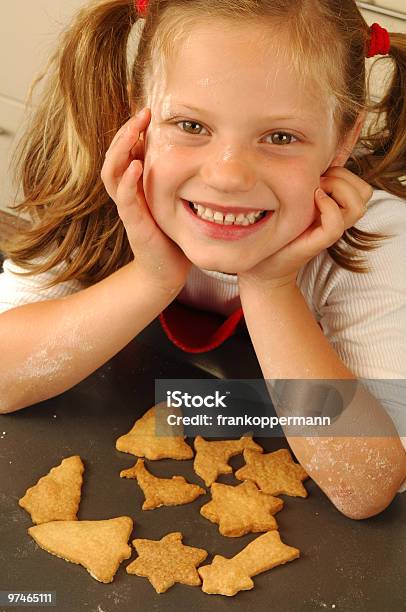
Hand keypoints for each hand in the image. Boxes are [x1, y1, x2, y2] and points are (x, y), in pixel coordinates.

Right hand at [101, 108, 191, 293]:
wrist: (168, 269)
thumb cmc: (173, 233)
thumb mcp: (175, 198)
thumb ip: (178, 176)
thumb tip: (199, 148)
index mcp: (136, 186)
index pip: (126, 152)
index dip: (132, 130)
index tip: (148, 111)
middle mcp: (127, 194)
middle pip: (115, 157)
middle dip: (125, 132)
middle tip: (141, 112)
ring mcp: (128, 209)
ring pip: (112, 173)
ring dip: (121, 149)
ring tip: (132, 130)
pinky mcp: (134, 225)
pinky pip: (124, 200)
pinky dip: (127, 182)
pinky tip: (135, 166)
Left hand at [238, 167, 373, 290]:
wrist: (262, 265)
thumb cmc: (272, 230)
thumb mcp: (289, 198)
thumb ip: (304, 183)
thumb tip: (307, 157)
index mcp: (333, 206)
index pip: (359, 184)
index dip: (343, 173)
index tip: (317, 173)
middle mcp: (336, 218)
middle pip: (364, 192)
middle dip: (343, 178)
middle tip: (317, 181)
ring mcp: (329, 231)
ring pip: (358, 206)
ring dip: (338, 190)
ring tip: (314, 190)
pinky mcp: (318, 243)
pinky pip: (337, 223)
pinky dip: (328, 207)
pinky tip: (312, 201)